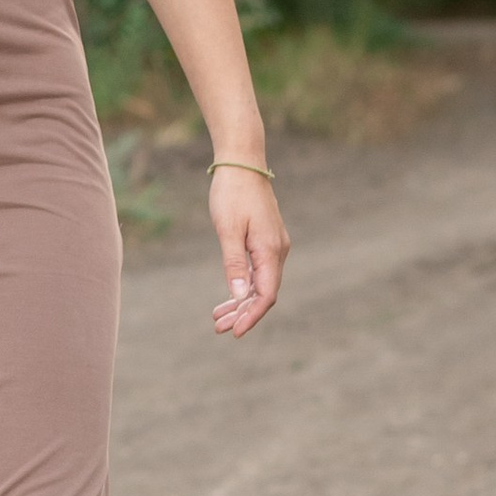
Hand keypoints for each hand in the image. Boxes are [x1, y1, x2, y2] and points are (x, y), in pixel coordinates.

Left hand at [207, 162, 288, 337]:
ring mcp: (273, 246)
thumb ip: (234, 263)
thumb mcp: (228, 229)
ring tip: (218, 318)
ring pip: (260, 283)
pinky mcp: (266, 241)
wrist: (242, 163)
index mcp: (271, 250)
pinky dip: (243, 286)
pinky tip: (229, 297)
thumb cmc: (232, 194)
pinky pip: (258, 271)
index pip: (266, 294)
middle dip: (243, 313)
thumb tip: (240, 294)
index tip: (234, 332)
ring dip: (241, 302)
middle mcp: (277, 251)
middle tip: (219, 328)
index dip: (251, 315)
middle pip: (264, 292)